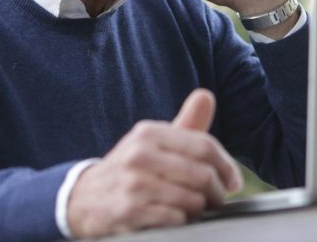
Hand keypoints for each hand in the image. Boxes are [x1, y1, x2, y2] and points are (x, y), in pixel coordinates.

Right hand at [67, 89, 242, 237]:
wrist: (84, 199)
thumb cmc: (131, 169)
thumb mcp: (153, 142)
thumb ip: (185, 123)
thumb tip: (207, 95)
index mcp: (149, 133)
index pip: (204, 146)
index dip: (226, 165)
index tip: (232, 180)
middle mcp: (140, 155)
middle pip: (203, 174)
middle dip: (217, 192)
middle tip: (217, 199)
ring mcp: (134, 184)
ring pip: (193, 200)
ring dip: (200, 209)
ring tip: (193, 208)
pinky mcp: (131, 212)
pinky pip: (177, 220)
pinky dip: (182, 222)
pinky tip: (174, 218)